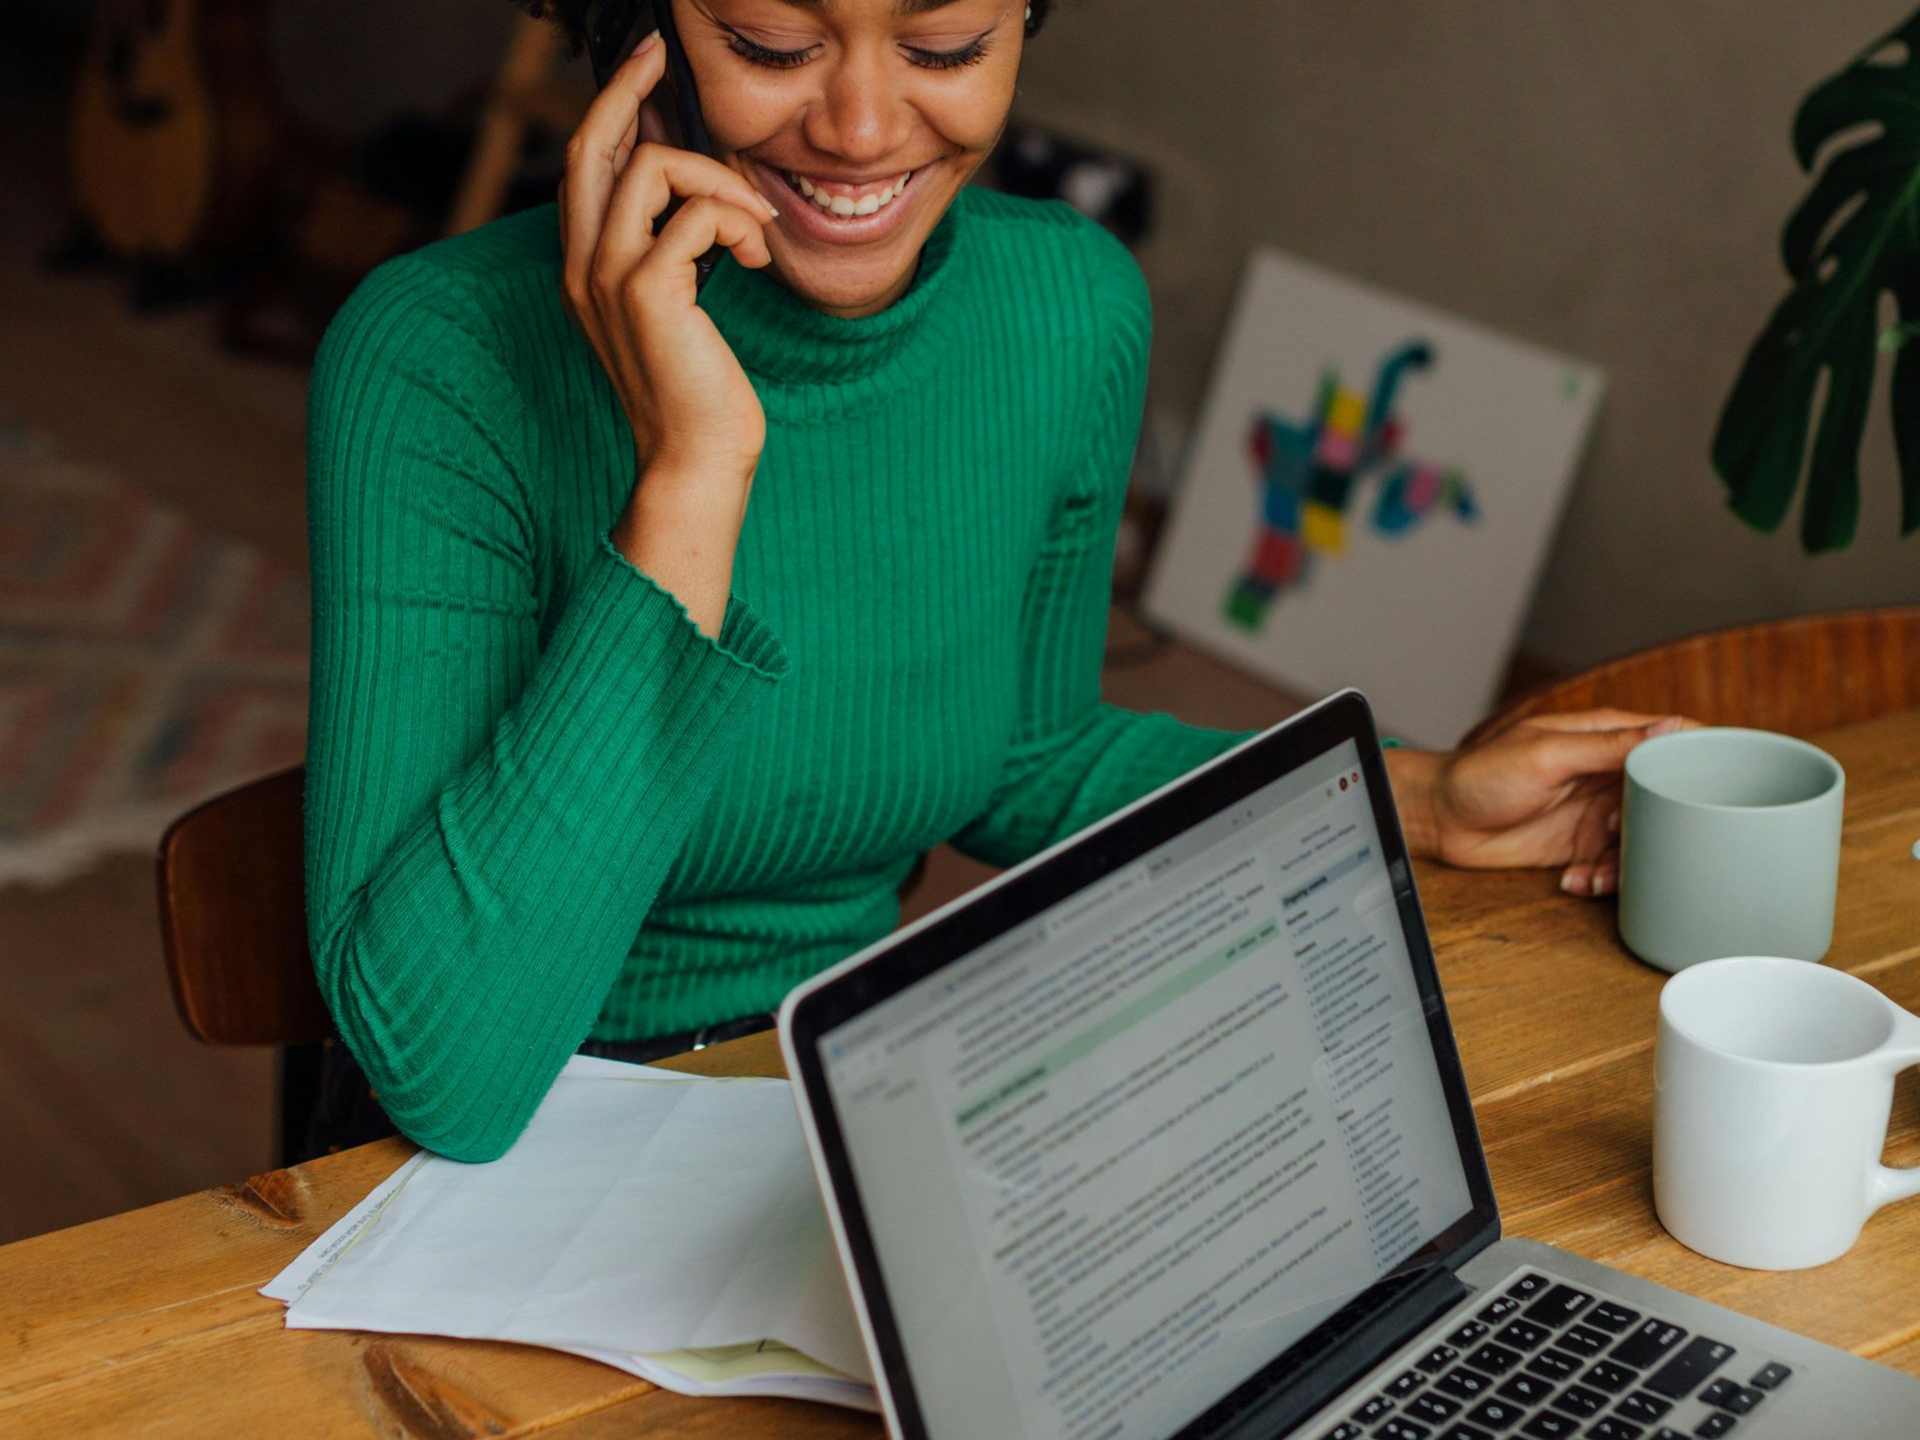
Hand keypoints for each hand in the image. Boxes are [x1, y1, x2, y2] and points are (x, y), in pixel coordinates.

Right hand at [556, 32, 779, 580]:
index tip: (646, 69)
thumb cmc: (698, 393)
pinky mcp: (648, 292)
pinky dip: (739, 222)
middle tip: (662, 57)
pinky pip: (697, 213)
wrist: (696, 461)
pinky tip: (757, 257)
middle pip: (593, 145)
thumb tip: (698, 194)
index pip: (583, 166)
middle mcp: (583, 267)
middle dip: (630, 89)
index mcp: (584, 269)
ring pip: (655, 167)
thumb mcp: (677, 312)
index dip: (610, 108)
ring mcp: (609, 277)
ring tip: (755, 228)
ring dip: (721, 182)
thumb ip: (670, 254)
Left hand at [1388, 710, 1695, 895]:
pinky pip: (1615, 866)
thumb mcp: (1547, 755)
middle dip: (1664, 827)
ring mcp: (1597, 811)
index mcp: (1606, 738)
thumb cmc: (1482, 774)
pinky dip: (1602, 880)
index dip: (1708, 755)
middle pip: (1669, 798)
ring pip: (1646, 839)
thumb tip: (1671, 727)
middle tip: (1632, 839)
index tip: (1739, 778)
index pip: (1674, 737)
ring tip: (1597, 872)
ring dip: (1629, 862)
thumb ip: (1607, 746)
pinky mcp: (1582, 845)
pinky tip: (1576, 882)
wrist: (1439, 819)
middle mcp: (1608, 774)